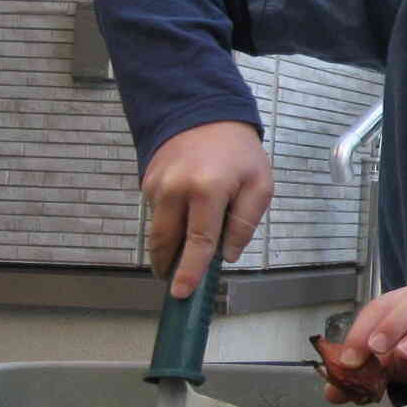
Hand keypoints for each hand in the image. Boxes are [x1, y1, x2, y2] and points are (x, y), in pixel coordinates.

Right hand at [141, 121, 273, 298]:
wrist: (205, 113)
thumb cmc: (238, 152)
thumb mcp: (259, 184)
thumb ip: (244, 222)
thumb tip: (226, 255)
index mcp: (207, 190)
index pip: (198, 241)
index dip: (190, 270)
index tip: (182, 292)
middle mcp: (175, 188)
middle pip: (166, 241)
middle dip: (169, 266)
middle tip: (177, 284)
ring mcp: (156, 184)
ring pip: (157, 230)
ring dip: (166, 249)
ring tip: (179, 261)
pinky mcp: (146, 181)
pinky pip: (156, 214)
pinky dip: (168, 225)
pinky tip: (181, 224)